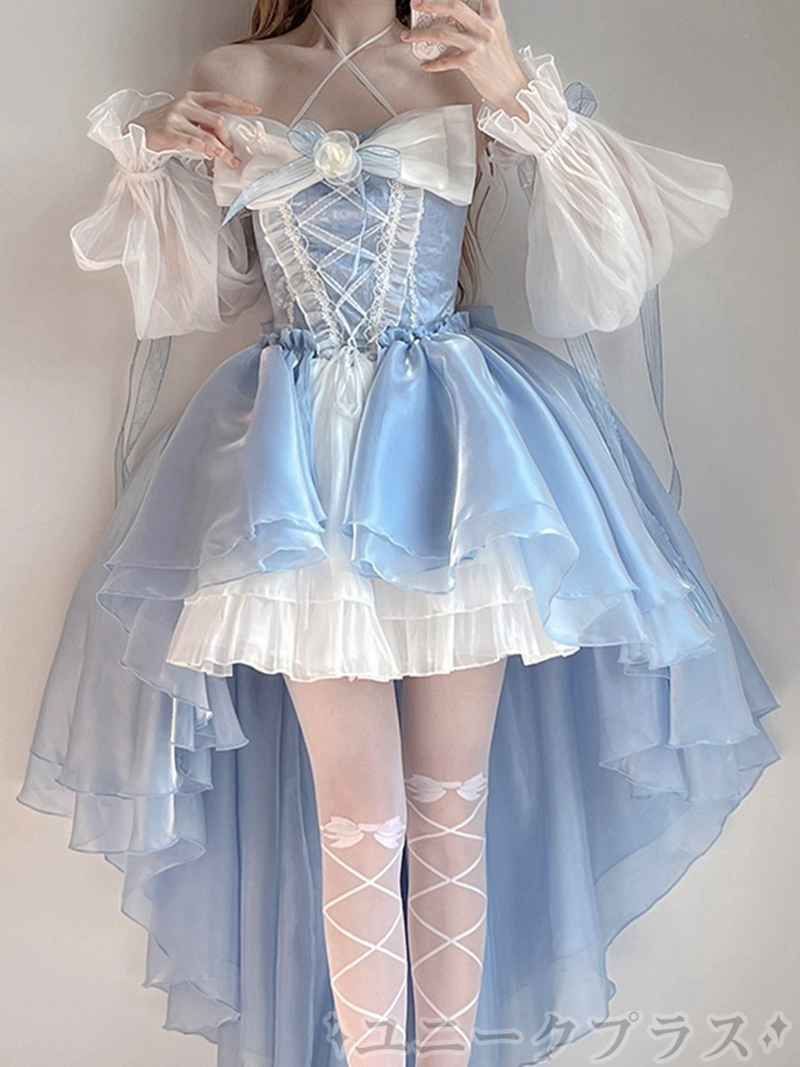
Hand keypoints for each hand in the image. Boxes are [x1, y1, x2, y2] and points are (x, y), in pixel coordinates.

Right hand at [133, 91, 262, 167]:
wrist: (137, 132)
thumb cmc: (166, 127)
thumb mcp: (189, 121)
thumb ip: (206, 125)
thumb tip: (228, 140)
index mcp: (193, 98)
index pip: (221, 98)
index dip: (240, 104)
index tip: (257, 110)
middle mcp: (185, 104)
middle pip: (218, 121)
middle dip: (229, 139)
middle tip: (235, 154)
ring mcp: (176, 117)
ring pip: (207, 134)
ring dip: (222, 150)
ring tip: (230, 161)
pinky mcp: (168, 132)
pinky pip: (192, 142)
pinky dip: (205, 149)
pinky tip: (211, 156)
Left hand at [401, 0, 529, 117]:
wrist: (512, 89)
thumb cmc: (502, 64)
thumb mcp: (495, 35)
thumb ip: (478, 23)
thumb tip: (456, 19)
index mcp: (492, 18)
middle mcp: (485, 28)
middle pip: (455, 7)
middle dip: (432, 4)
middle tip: (417, 4)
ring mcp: (477, 45)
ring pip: (443, 33)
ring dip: (421, 34)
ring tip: (409, 36)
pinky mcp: (470, 63)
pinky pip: (445, 61)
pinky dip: (432, 64)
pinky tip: (426, 64)